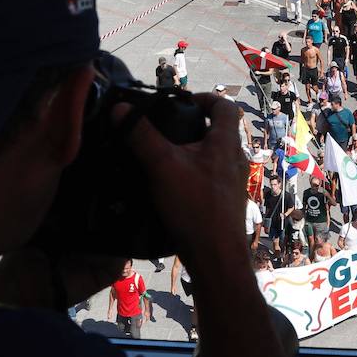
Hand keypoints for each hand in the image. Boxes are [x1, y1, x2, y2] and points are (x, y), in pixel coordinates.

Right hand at [122, 95, 249, 271]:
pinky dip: (195, 175)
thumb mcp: (162, 166)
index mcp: (226, 143)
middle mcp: (236, 160)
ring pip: (214, 157)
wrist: (216, 258)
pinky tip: (174, 188)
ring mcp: (234, 183)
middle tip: (165, 131)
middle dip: (192, 127)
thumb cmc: (195, 207)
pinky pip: (211, 179)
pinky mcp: (227, 203)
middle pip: (218, 131)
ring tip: (165, 159)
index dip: (204, 98)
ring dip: (192, 153)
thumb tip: (120, 109)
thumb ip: (141, 136)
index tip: (181, 102)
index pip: (225, 106)